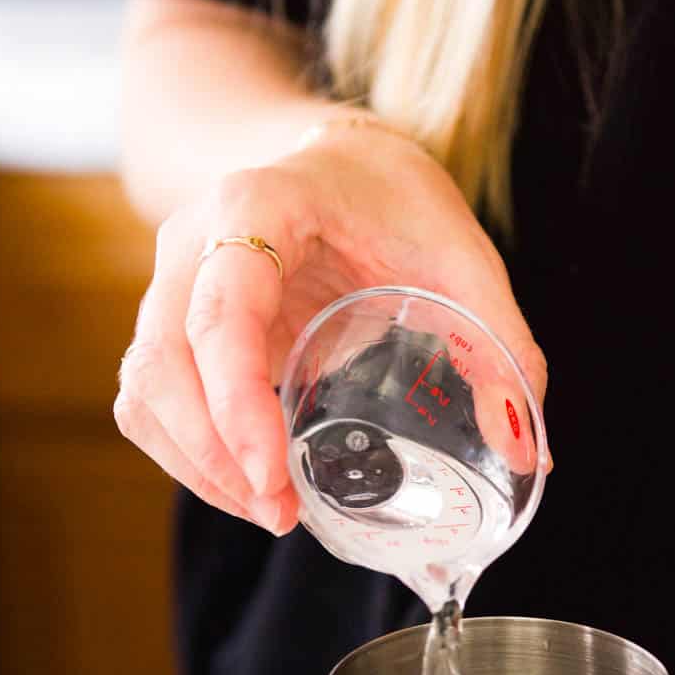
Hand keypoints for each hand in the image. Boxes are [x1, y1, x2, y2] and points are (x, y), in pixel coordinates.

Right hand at [114, 113, 547, 533]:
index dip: (234, 400)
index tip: (270, 472)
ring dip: (196, 465)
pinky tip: (247, 488)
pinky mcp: (172, 327)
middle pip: (162, 361)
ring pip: (144, 389)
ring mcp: (170, 283)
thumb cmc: (393, 200)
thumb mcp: (462, 255)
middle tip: (281, 514)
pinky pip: (150, 400)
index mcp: (256, 207)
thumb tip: (529, 452)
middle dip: (213, 454)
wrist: (338, 160)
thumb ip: (501, 345)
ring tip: (271, 512)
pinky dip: (188, 455)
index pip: (219, 310)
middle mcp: (192, 243)